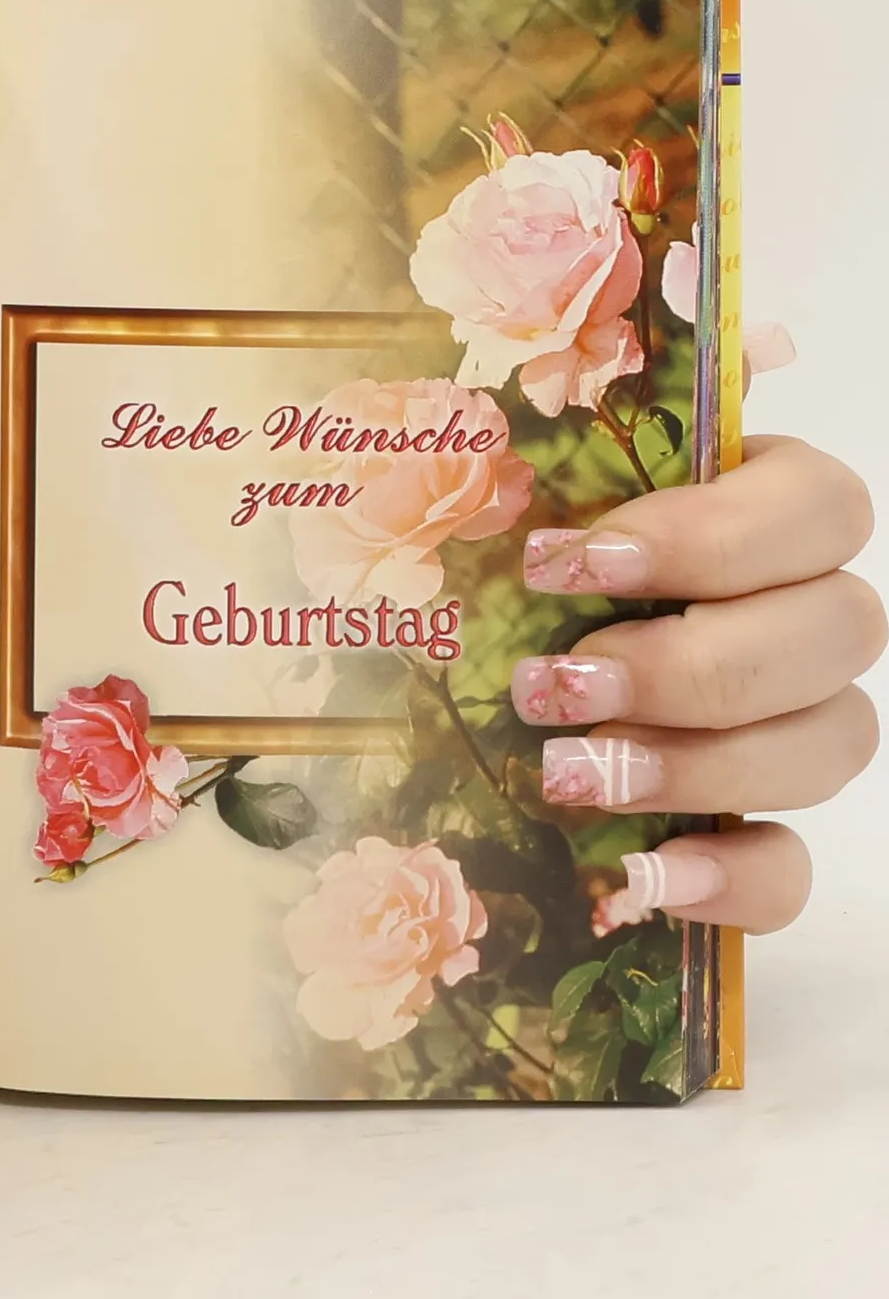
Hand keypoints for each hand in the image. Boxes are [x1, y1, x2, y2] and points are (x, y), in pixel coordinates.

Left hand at [512, 436, 882, 933]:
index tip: (577, 561)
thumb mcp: (498, 502)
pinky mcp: (759, 832)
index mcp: (761, 507)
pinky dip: (729, 879)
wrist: (458, 676)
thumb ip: (519, 462)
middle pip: (840, 628)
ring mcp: (796, 725)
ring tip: (570, 773)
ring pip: (832, 741)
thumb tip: (499, 419)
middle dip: (690, 664)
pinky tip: (644, 877)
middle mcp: (802, 612)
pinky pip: (790, 868)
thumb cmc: (488, 567)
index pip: (819, 506)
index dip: (712, 535)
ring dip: (700, 762)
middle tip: (556, 684)